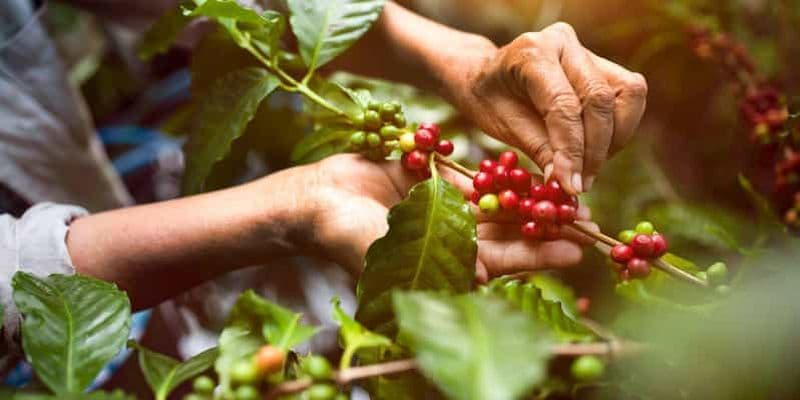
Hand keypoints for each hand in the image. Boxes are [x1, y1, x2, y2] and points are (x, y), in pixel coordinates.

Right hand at [303, 154, 595, 280]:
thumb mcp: (389, 252)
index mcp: (444, 264)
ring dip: (529, 199)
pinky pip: (472, 178)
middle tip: (587, 219)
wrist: (313, 199)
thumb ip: (435, 261)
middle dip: (545, 227)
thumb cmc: (342, 235)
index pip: (501, 263)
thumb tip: (485, 276)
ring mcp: (442, 210)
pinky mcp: (432, 183)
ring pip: (495, 205)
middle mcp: (449, 240)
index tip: (575, 249)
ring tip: (567, 191)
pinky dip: (498, 175)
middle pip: (507, 234)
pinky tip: (528, 168)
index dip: (538, 256)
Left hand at [436, 22, 647, 193]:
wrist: (486, 77)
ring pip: (627, 95)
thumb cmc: (489, 100)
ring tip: (587, 168)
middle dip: (595, 150)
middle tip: (580, 184)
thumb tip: (569, 184)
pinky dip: (618, 130)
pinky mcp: (604, 65)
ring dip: (614, 140)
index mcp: (532, 52)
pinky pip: (628, 97)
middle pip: (600, 99)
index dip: (571, 150)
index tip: (570, 186)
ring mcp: (587, 50)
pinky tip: (594, 151)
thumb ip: (539, 150)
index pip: (563, 105)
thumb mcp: (503, 126)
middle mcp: (564, 43)